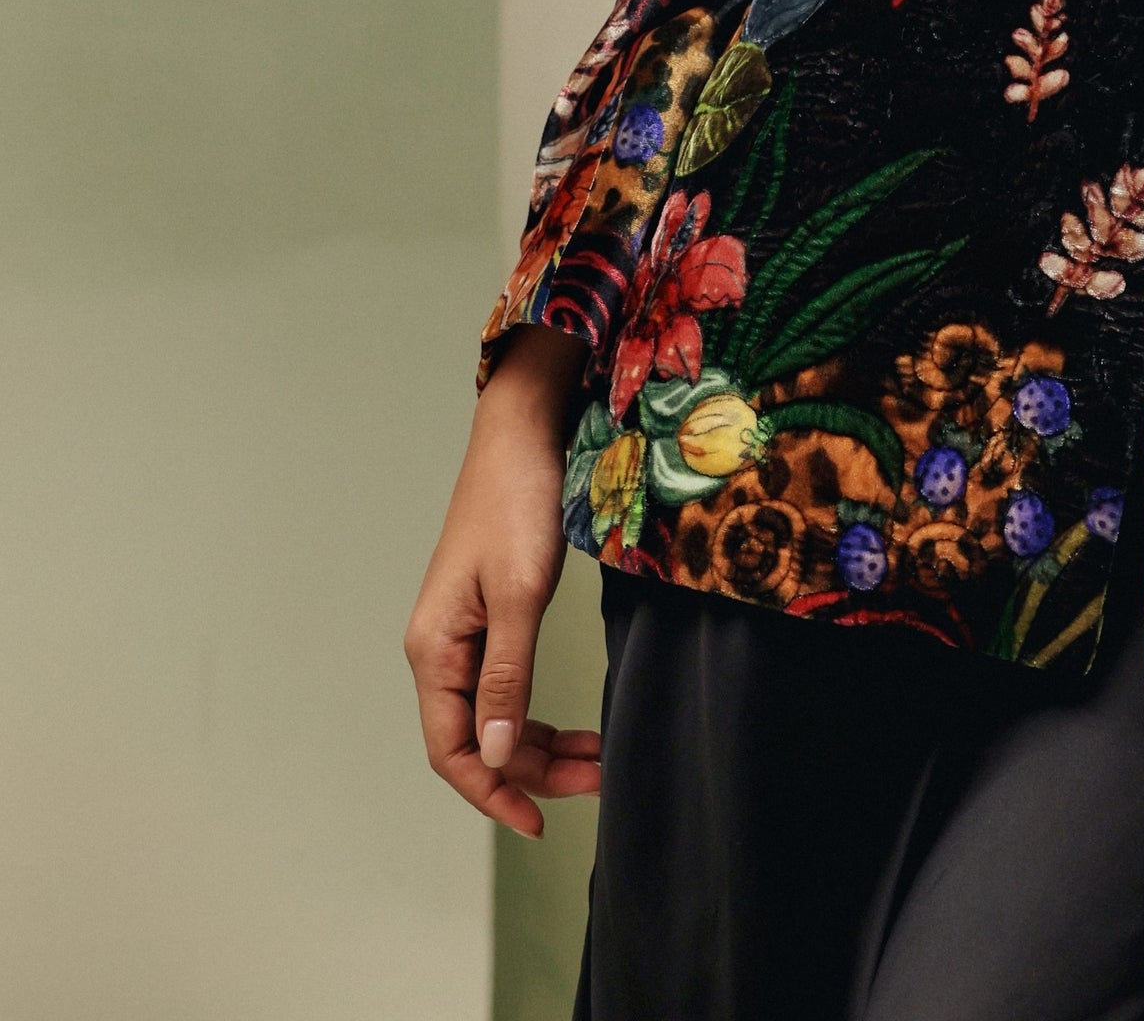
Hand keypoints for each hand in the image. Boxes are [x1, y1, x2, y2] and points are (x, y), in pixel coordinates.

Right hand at [404, 326, 601, 838]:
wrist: (523, 433)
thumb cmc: (518, 502)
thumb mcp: (520, 594)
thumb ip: (506, 676)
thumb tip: (492, 756)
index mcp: (435, 649)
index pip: (451, 750)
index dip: (491, 792)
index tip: (539, 822)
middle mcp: (441, 649)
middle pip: (477, 739)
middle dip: (532, 770)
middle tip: (596, 780)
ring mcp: (463, 634)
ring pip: (495, 716)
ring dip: (539, 744)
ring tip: (596, 758)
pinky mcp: (488, 617)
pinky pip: (506, 685)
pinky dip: (537, 711)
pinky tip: (575, 724)